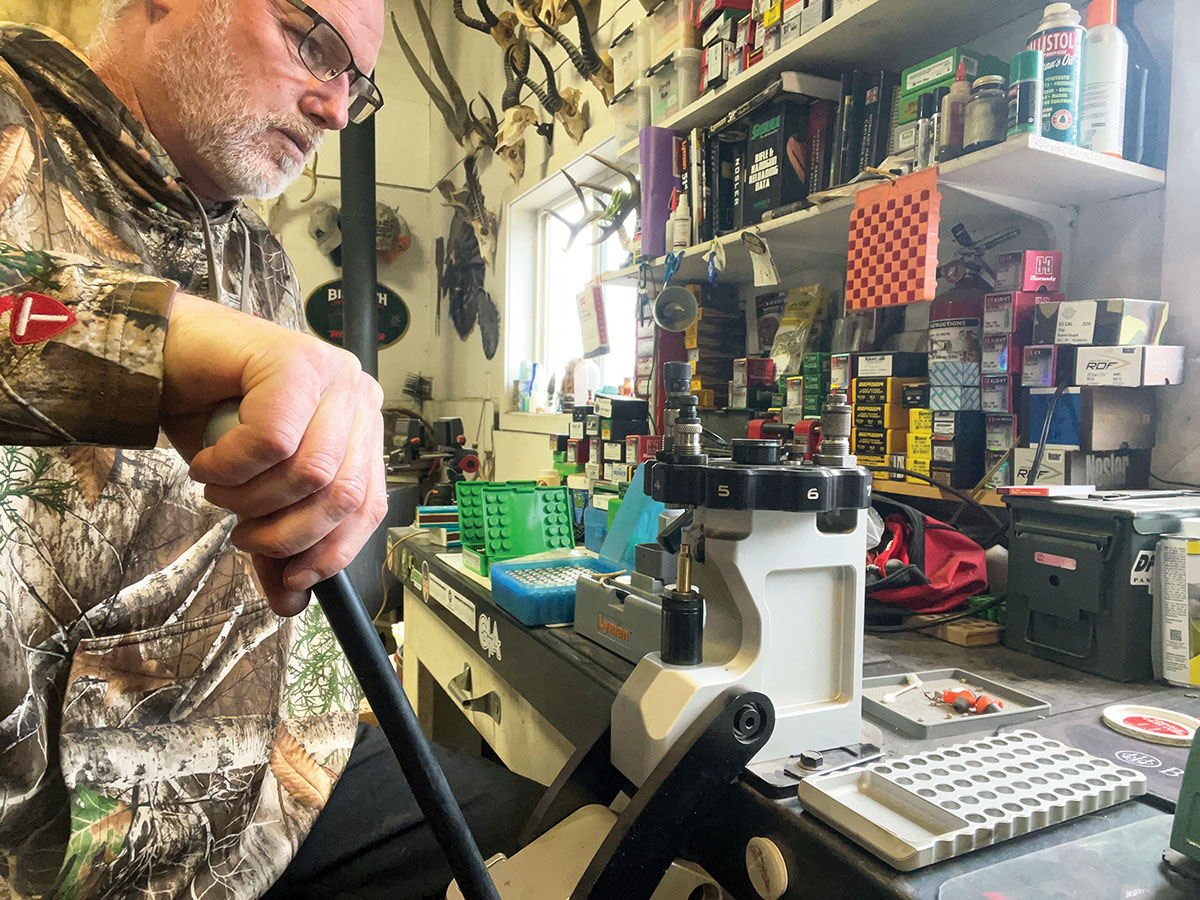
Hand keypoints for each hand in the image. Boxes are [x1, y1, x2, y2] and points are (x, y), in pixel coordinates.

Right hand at [161, 292, 386, 615]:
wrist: (161, 359)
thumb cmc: (211, 417)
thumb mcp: (255, 493)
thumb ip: (278, 545)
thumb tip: (293, 603)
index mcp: (360, 428)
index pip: (369, 506)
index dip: (333, 552)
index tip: (295, 579)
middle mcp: (357, 397)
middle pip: (342, 494)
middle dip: (285, 532)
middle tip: (241, 532)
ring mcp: (332, 374)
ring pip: (310, 472)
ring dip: (251, 499)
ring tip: (219, 488)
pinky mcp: (295, 361)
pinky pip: (272, 442)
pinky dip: (230, 466)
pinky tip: (206, 462)